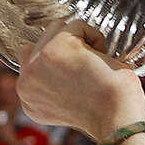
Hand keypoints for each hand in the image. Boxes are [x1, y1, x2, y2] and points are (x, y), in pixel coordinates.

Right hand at [18, 21, 144, 144]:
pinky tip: (102, 60)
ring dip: (81, 40)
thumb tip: (58, 64)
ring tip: (94, 63)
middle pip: (43, 40)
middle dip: (70, 47)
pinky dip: (96, 37)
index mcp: (28, 98)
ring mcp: (38, 63)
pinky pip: (77, 25)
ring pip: (57, 28)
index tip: (79, 72)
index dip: (60, 59)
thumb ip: (54, 85)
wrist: (118, 119)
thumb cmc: (109, 112)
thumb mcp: (71, 103)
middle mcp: (26, 82)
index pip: (31, 60)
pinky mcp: (57, 47)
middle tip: (89, 69)